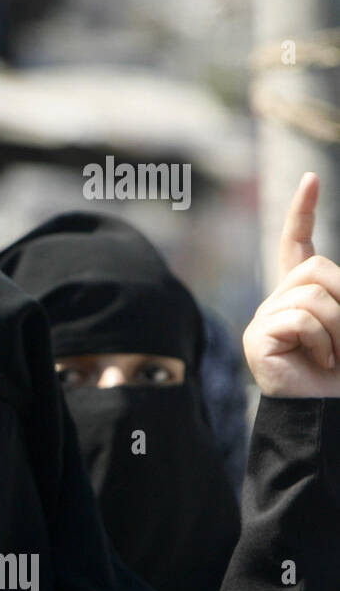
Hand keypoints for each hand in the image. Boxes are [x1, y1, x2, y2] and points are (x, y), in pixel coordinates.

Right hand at [244, 172, 339, 396]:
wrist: (328, 412)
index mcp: (302, 294)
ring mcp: (264, 318)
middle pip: (316, 267)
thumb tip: (334, 273)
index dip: (302, 212)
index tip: (310, 179)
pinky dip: (324, 341)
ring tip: (336, 357)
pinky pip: (301, 318)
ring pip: (313, 293)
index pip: (297, 244)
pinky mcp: (257, 337)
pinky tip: (320, 363)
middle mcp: (278, 301)